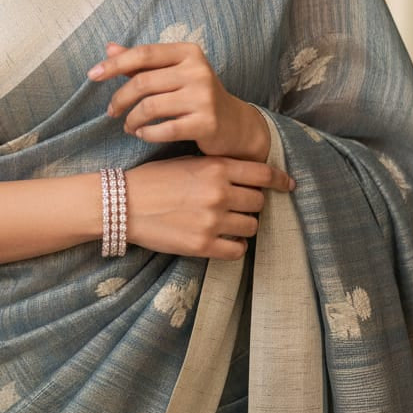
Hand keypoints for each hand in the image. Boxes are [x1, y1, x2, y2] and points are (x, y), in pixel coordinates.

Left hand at [88, 41, 270, 160]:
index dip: (115, 64)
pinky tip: (142, 135)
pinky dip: (147, 134)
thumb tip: (109, 47)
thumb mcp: (173, 73)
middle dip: (120, 99)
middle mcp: (198, 70)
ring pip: (150, 107)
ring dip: (131, 119)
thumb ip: (142, 62)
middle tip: (111, 111)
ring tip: (128, 125)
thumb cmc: (196, 95)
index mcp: (188, 52)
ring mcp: (204, 97)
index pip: (143, 54)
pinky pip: (164, 130)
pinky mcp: (206, 123)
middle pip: (143, 82)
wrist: (234, 124)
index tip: (92, 75)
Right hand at [125, 154, 294, 259]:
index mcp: (215, 168)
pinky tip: (223, 240)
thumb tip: (247, 175)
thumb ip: (218, 167)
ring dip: (243, 225)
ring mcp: (212, 221)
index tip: (288, 185)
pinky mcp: (203, 246)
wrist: (123, 203)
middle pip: (259, 201)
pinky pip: (237, 250)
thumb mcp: (188, 162)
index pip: (262, 172)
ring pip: (251, 226)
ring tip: (225, 223)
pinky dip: (235, 246)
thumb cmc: (154, 179)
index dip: (280, 179)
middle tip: (238, 205)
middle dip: (252, 203)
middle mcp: (219, 193)